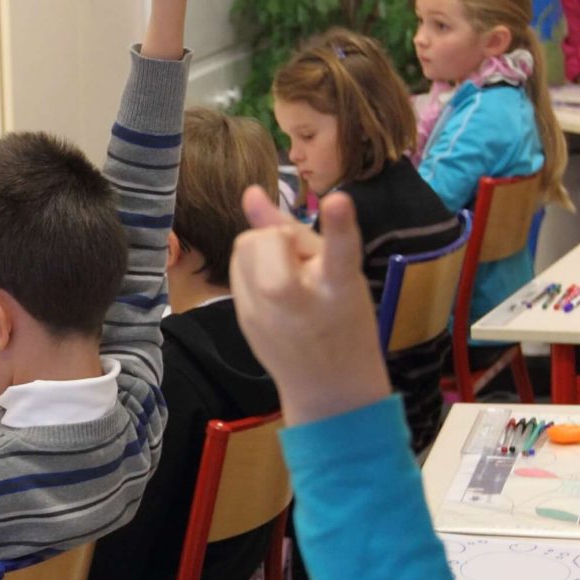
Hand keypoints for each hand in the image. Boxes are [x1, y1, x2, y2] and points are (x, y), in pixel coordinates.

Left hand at [230, 186, 392, 426]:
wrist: (329, 387)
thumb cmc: (343, 320)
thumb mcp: (340, 274)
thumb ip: (297, 230)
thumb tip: (249, 192)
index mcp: (337, 289)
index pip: (338, 252)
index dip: (339, 225)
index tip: (339, 200)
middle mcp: (299, 302)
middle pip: (269, 239)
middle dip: (280, 236)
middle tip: (304, 259)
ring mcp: (265, 314)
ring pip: (244, 247)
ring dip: (263, 248)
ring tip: (289, 271)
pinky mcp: (244, 320)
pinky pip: (236, 269)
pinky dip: (252, 266)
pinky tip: (274, 285)